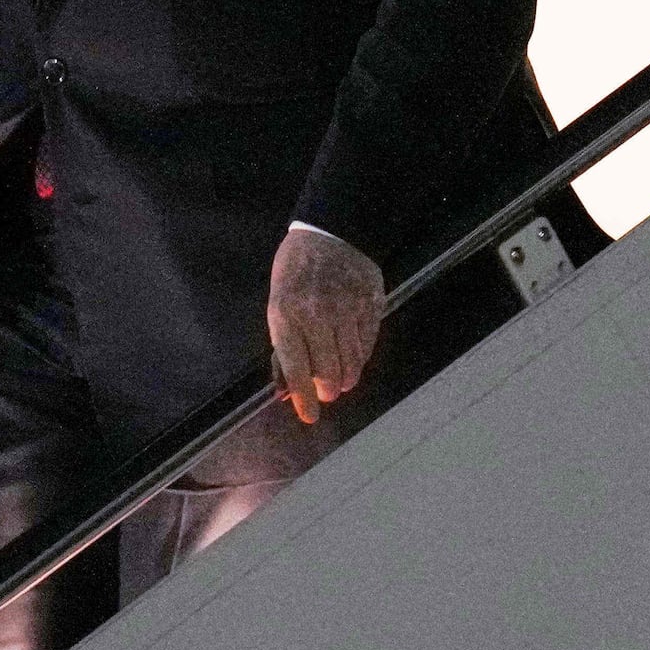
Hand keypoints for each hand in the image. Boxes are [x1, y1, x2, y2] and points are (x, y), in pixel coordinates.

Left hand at [267, 225, 385, 425]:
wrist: (331, 233)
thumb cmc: (295, 272)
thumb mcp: (277, 304)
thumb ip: (282, 348)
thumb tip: (286, 391)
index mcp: (285, 314)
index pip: (296, 368)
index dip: (304, 398)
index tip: (309, 417)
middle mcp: (316, 314)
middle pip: (328, 372)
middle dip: (327, 390)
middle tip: (325, 391)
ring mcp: (347, 310)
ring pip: (351, 364)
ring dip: (345, 379)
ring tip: (340, 379)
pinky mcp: (371, 305)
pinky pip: (367, 346)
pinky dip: (359, 359)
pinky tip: (353, 357)